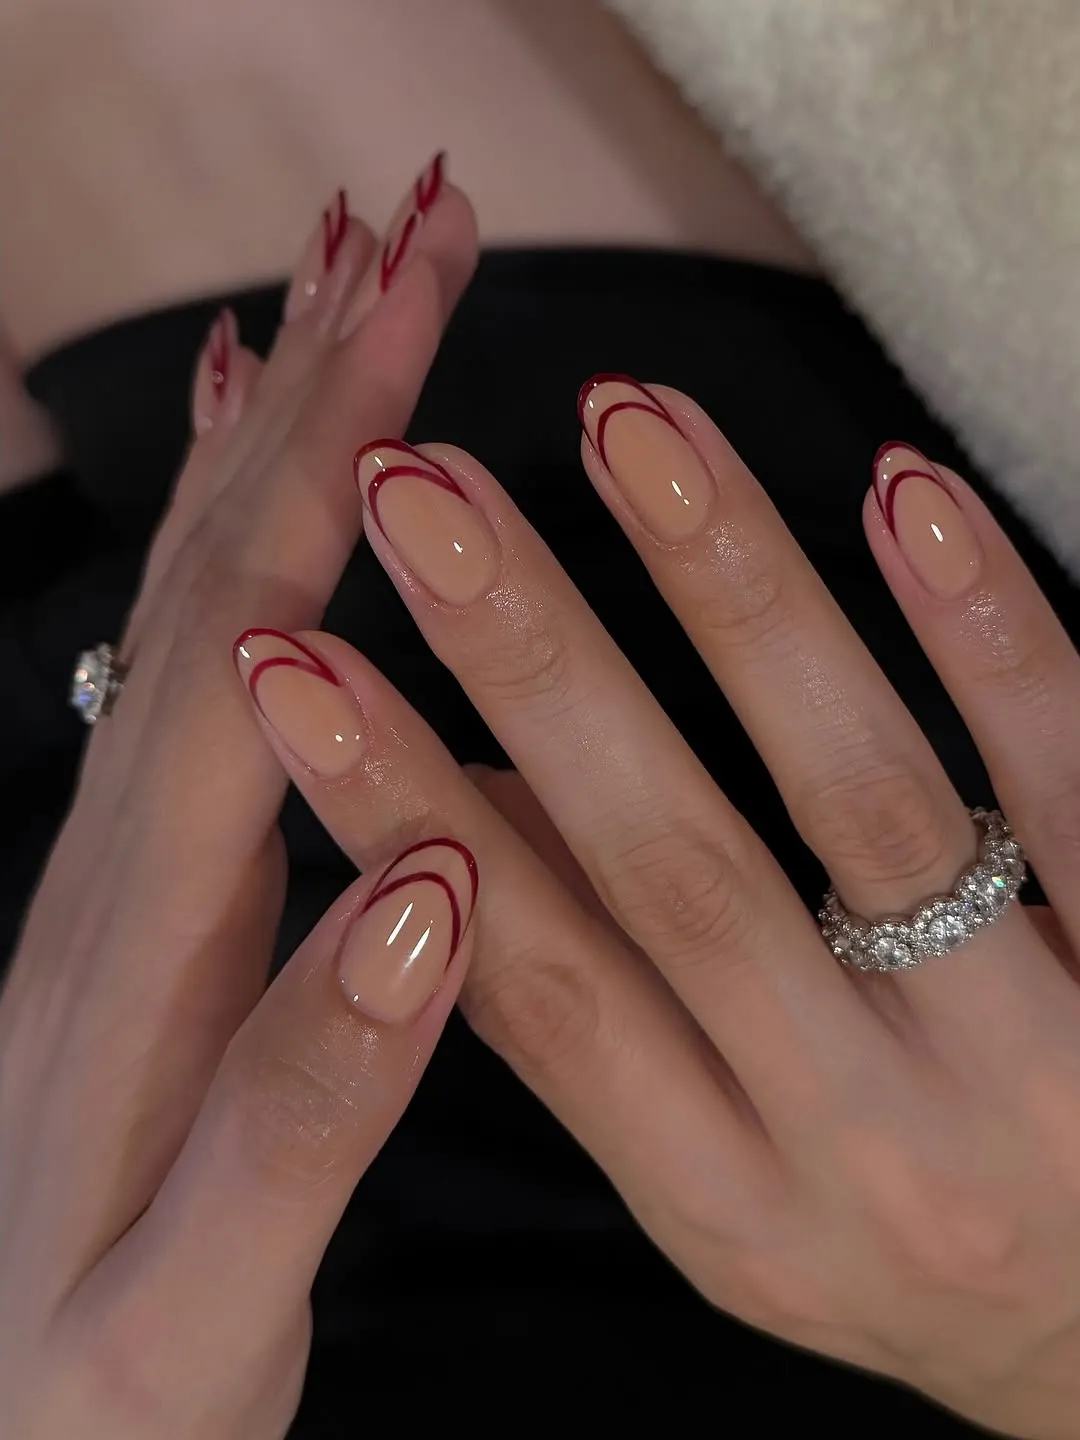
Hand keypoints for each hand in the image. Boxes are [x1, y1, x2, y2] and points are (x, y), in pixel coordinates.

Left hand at [0, 160, 477, 1439]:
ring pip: (190, 597)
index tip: (421, 293)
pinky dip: (213, 546)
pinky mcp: (134, 897)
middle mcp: (113, 874)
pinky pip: (175, 675)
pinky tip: (242, 490)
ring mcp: (111, 873)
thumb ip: (306, 1105)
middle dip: (323, 381)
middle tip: (413, 217)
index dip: (339, 455)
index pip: (257, 640)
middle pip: (218, 570)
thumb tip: (432, 885)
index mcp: (148, 948)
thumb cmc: (79, 1398)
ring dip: (270, 431)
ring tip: (339, 292)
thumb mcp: (195, 1313)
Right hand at [250, 379, 1079, 1436]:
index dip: (396, 814)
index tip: (283, 665)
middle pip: (673, 869)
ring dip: (730, 595)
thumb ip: (598, 1011)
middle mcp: (864, 1147)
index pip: (535, 985)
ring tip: (628, 429)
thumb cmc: (912, 1240)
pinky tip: (899, 494)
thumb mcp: (733, 1186)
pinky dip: (979, 633)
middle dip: (530, 663)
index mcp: (727, 1200)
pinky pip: (1070, 787)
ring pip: (860, 801)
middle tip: (416, 492)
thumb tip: (446, 808)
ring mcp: (1023, 1069)